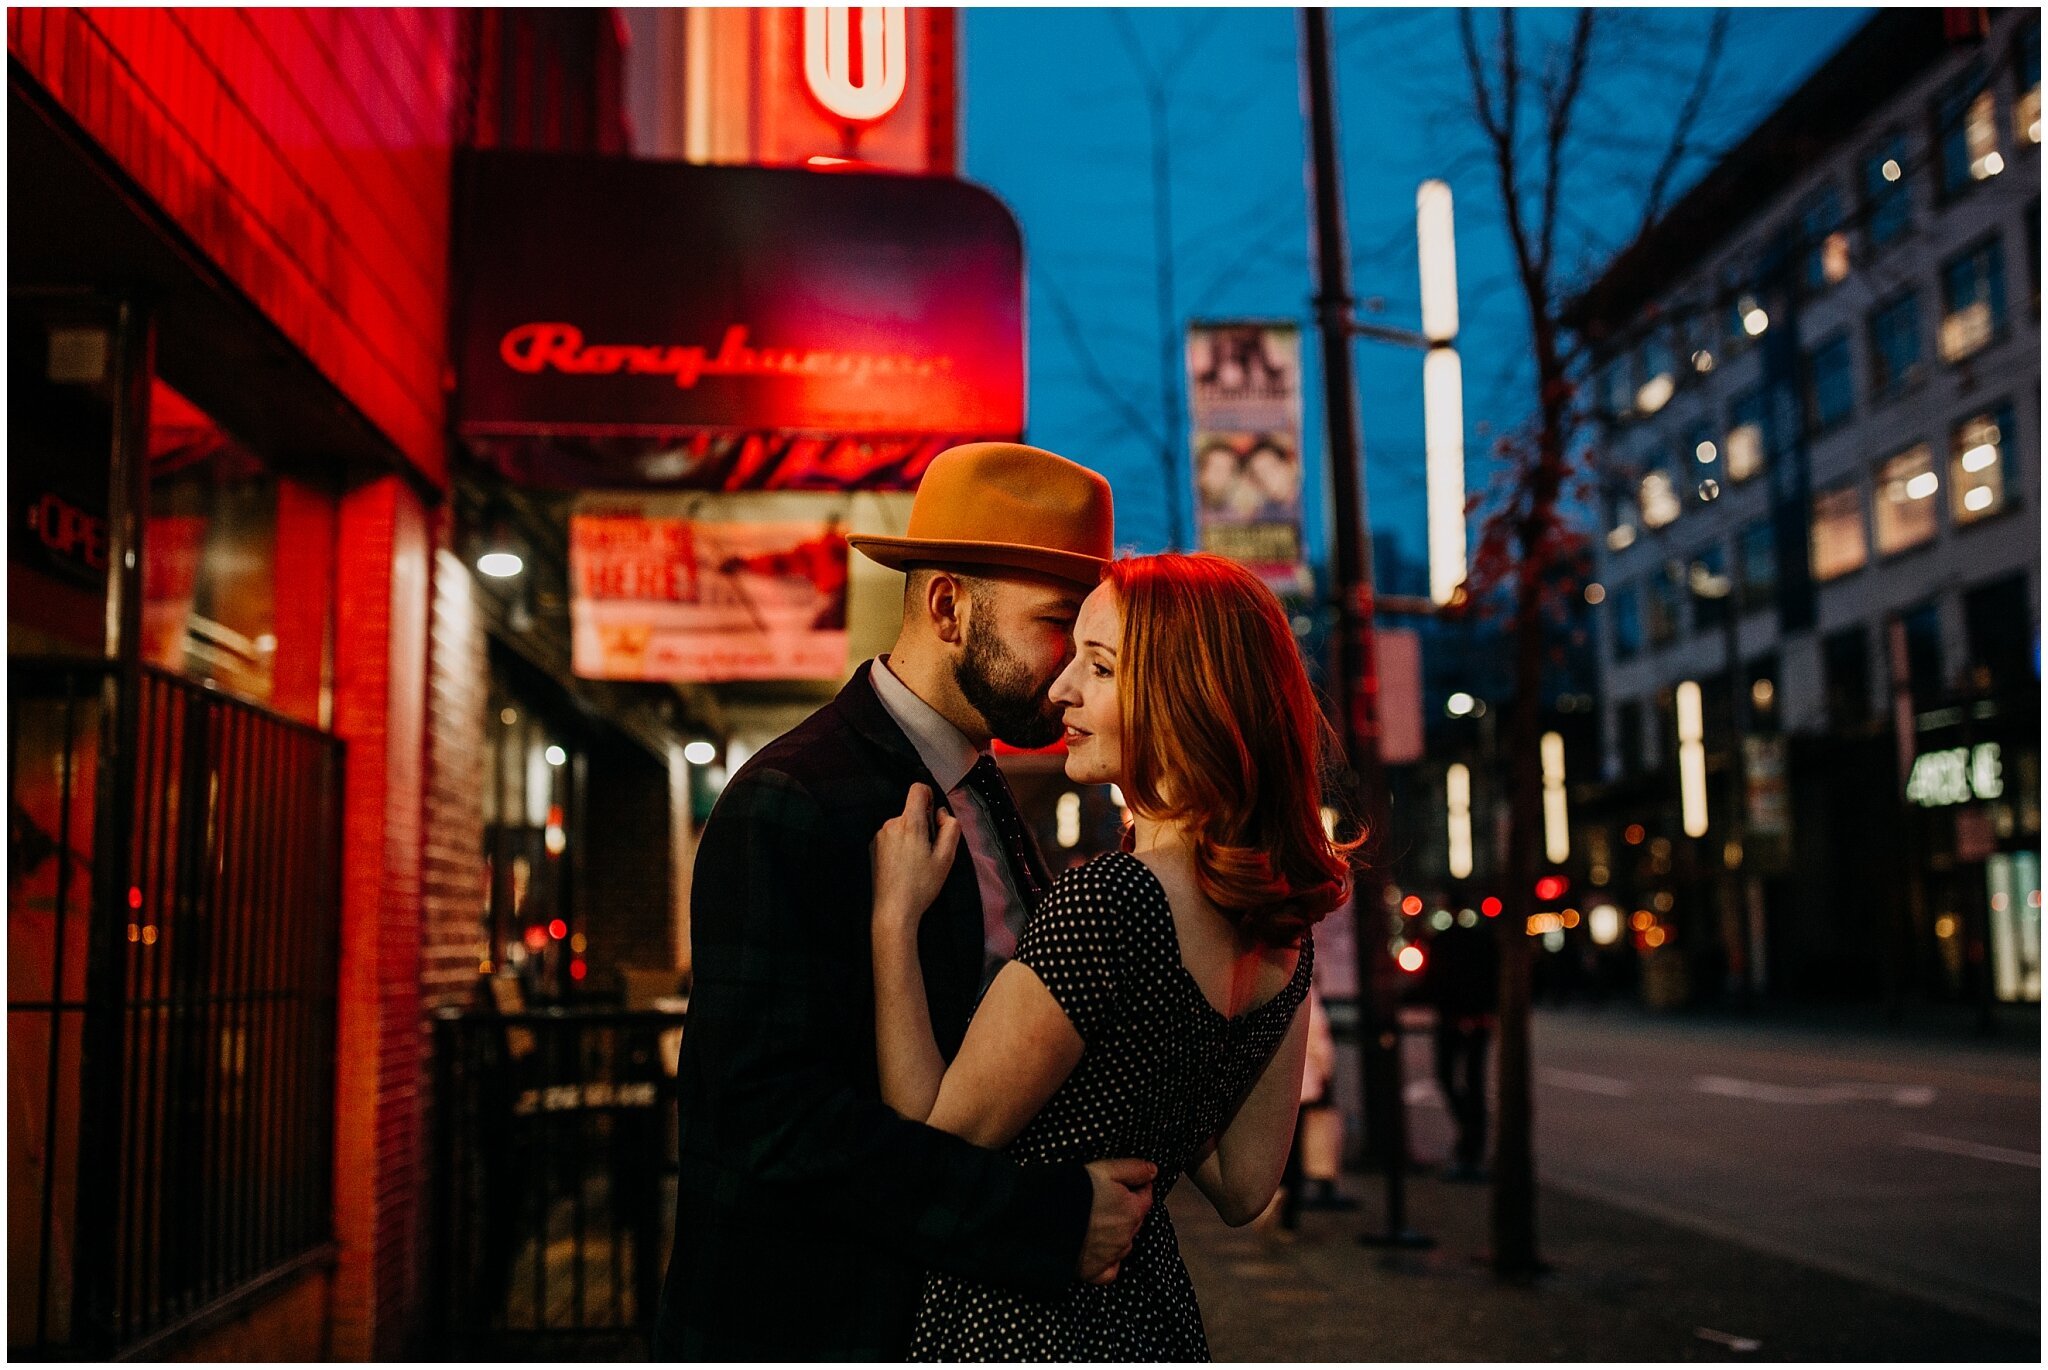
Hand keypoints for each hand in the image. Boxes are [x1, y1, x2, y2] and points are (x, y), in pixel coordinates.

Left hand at [871, 784, 961, 934]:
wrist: (894, 910)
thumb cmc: (921, 885)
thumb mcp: (946, 858)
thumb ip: (950, 828)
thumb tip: (941, 814)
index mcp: (910, 823)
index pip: (917, 789)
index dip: (929, 796)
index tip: (934, 815)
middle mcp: (891, 825)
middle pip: (911, 811)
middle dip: (923, 825)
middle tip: (929, 851)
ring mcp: (879, 836)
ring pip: (902, 825)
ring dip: (911, 836)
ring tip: (916, 863)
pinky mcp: (873, 848)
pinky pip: (891, 837)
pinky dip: (900, 845)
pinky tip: (904, 867)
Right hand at [1078, 1158, 1155, 1283]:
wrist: (1046, 1217)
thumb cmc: (1075, 1190)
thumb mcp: (1105, 1169)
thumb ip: (1134, 1169)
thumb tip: (1153, 1171)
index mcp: (1132, 1211)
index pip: (1146, 1198)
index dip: (1138, 1188)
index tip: (1127, 1184)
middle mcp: (1126, 1236)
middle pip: (1135, 1222)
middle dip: (1127, 1211)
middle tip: (1106, 1200)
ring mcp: (1112, 1256)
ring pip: (1123, 1245)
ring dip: (1117, 1234)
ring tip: (1096, 1222)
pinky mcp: (1095, 1271)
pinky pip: (1109, 1271)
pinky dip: (1108, 1262)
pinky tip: (1098, 1252)